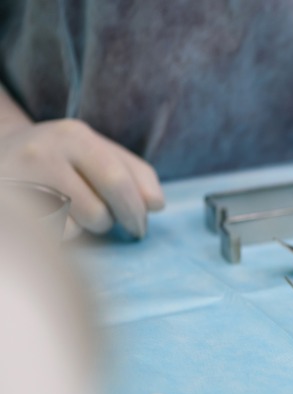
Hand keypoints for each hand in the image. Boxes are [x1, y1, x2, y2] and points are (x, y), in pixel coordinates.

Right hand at [0, 119, 163, 237]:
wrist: (1, 155)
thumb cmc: (60, 158)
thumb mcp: (95, 152)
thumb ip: (133, 173)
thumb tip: (157, 204)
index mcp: (73, 136)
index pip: (118, 180)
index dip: (136, 209)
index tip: (142, 225)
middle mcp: (42, 154)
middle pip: (99, 211)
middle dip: (118, 224)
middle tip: (129, 230)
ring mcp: (19, 183)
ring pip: (77, 229)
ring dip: (91, 230)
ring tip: (82, 214)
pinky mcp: (12, 209)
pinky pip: (53, 238)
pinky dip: (65, 235)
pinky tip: (56, 219)